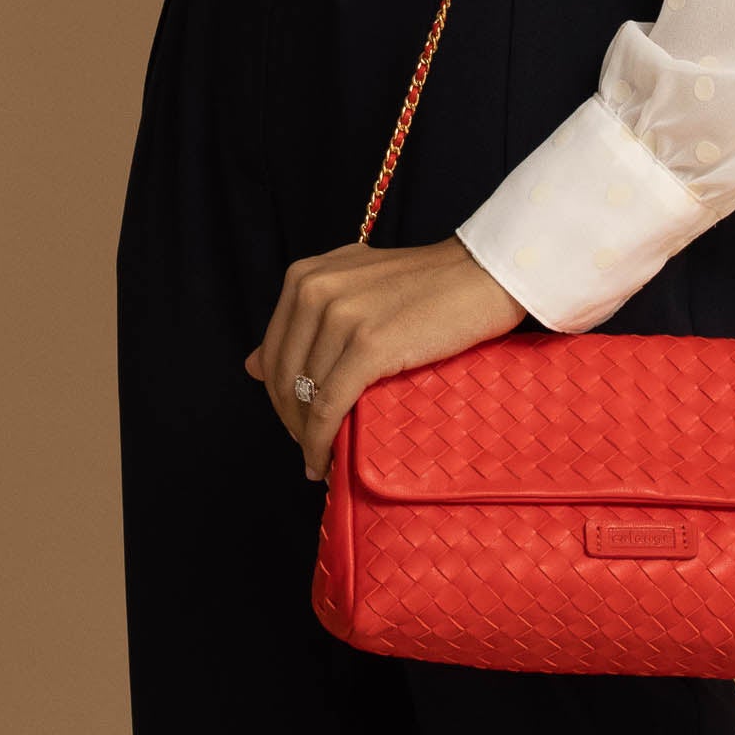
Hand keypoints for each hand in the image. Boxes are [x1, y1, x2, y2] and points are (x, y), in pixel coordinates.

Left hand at [245, 235, 528, 482]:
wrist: (485, 274)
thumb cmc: (428, 285)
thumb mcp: (354, 287)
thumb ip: (304, 320)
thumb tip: (249, 365)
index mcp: (306, 276)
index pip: (272, 351)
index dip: (279, 395)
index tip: (297, 422)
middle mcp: (316, 290)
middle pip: (282, 377)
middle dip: (292, 420)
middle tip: (310, 448)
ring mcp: (341, 316)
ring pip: (304, 395)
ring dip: (307, 437)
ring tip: (322, 458)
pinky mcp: (369, 345)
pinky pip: (329, 407)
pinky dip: (322, 441)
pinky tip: (327, 460)